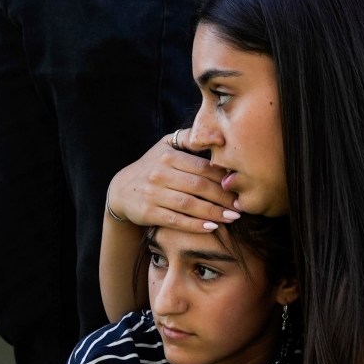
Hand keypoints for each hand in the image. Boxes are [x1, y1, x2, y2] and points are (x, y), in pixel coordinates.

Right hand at [107, 131, 241, 233]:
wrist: (122, 189)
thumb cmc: (153, 166)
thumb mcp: (166, 146)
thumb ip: (191, 139)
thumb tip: (219, 136)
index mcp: (168, 156)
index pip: (202, 167)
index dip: (223, 178)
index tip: (240, 186)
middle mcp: (159, 173)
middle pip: (198, 186)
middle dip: (223, 197)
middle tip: (241, 206)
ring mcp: (152, 193)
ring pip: (188, 204)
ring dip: (213, 212)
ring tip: (232, 218)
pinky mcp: (148, 212)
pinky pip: (175, 220)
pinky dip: (194, 225)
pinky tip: (211, 227)